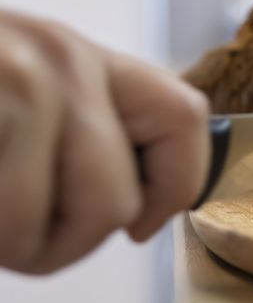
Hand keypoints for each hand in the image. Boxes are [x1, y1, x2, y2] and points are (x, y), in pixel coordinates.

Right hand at [0, 11, 208, 273]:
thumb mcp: (17, 90)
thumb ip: (82, 129)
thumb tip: (140, 206)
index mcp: (82, 56)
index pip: (185, 116)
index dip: (178, 186)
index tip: (142, 226)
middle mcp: (63, 59)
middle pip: (120, 198)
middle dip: (69, 243)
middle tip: (22, 238)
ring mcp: (23, 81)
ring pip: (69, 220)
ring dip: (22, 245)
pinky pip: (13, 224)